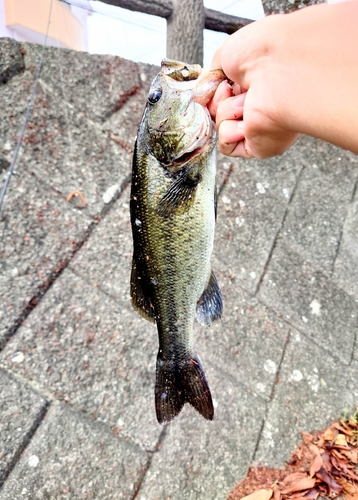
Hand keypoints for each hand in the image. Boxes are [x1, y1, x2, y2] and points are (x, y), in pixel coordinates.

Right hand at [208, 16, 299, 158]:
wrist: (279, 67)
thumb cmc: (261, 54)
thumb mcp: (226, 55)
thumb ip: (211, 78)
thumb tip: (199, 96)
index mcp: (254, 84)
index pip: (224, 95)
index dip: (215, 91)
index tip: (219, 82)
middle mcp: (258, 106)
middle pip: (219, 112)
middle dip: (219, 100)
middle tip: (230, 89)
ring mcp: (259, 127)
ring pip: (221, 127)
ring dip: (227, 111)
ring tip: (246, 100)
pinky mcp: (257, 146)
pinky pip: (227, 146)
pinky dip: (229, 132)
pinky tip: (246, 118)